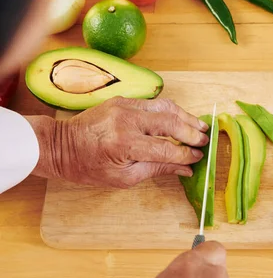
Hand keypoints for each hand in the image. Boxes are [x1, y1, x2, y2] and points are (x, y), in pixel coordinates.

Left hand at [27, 97, 208, 187]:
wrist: (61, 145)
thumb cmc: (89, 167)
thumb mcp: (124, 178)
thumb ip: (158, 169)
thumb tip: (185, 169)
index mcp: (124, 145)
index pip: (166, 149)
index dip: (186, 154)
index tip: (198, 157)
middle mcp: (126, 121)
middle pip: (170, 122)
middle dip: (192, 132)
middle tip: (206, 140)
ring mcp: (125, 106)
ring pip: (165, 107)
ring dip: (186, 117)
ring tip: (200, 127)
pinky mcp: (123, 100)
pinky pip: (154, 103)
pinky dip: (171, 111)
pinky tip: (181, 119)